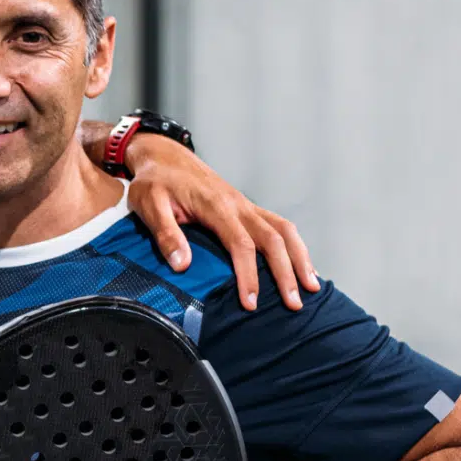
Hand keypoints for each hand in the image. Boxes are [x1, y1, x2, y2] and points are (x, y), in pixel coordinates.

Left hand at [125, 137, 319, 311]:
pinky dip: (294, 246)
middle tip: (294, 305)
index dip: (249, 275)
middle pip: (273, 238)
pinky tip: (300, 266)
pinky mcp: (246, 208)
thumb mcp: (148, 204)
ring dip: (300, 258)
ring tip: (311, 288)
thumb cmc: (154, 181)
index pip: (241, 244)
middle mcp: (238, 204)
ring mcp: (245, 205)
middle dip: (286, 273)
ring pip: (284, 230)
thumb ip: (165, 234)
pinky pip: (278, 225)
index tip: (251, 303)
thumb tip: (182, 265)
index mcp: (216, 205)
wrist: (163, 155)